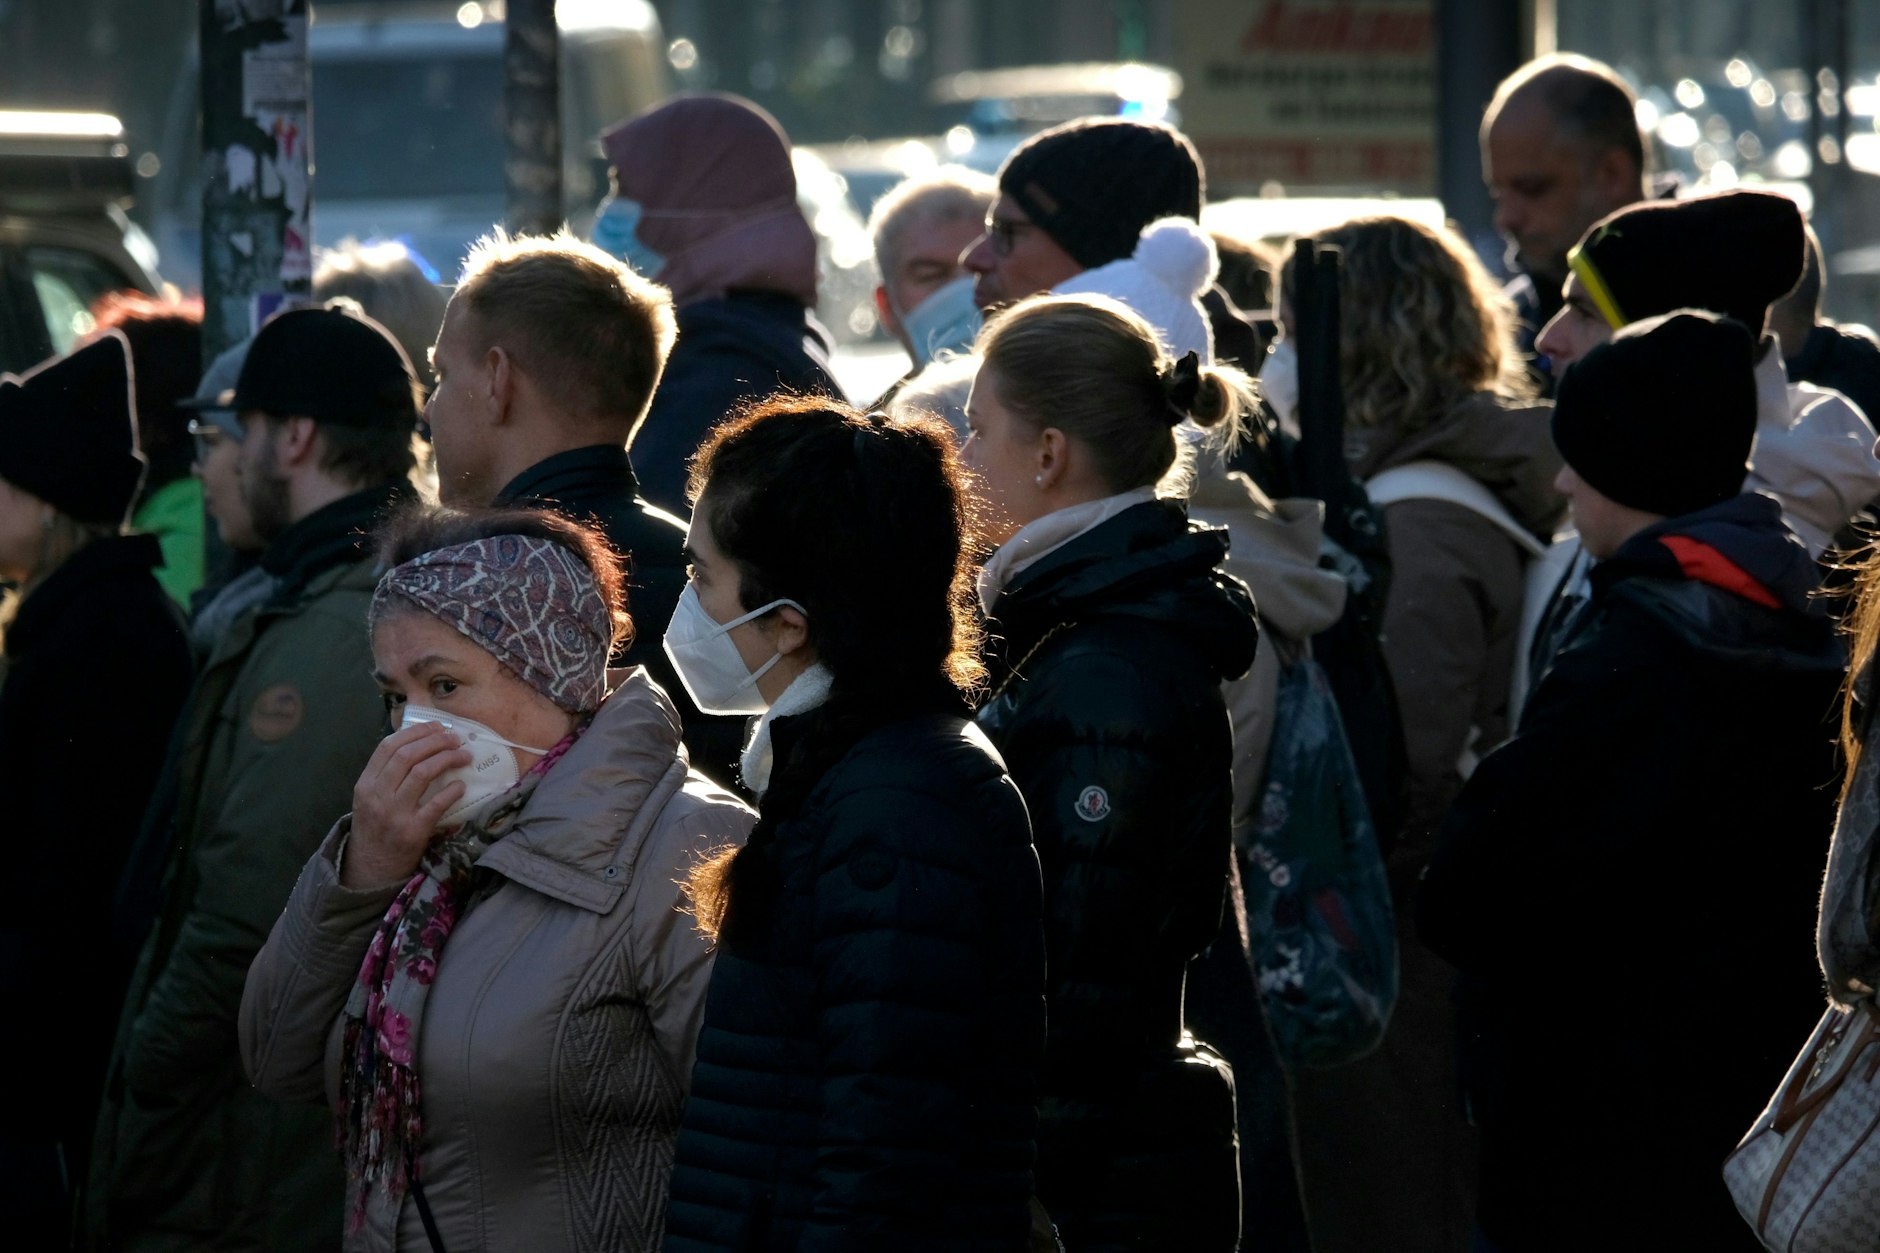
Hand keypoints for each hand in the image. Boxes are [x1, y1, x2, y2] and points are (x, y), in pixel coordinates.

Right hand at [341, 720, 472, 888]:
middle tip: (455, 739)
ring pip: (422, 773)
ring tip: (464, 756)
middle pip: (408, 755)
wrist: (370, 869)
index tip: (437, 727)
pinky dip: (451, 791)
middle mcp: (377, 795)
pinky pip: (436, 804)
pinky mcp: (413, 832)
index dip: (415, 732)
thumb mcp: (370, 799)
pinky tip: (461, 786)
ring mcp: (394, 814)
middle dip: (436, 741)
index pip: (388, 747)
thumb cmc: (375, 828)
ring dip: (447, 759)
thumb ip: (387, 774)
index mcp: (365, 784)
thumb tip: (421, 743)